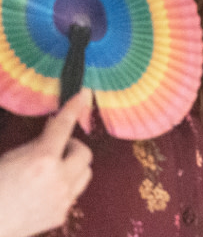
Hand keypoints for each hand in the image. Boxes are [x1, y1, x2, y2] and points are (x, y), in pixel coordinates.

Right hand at [0, 91, 93, 236]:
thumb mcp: (10, 157)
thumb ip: (35, 144)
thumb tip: (53, 129)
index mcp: (42, 160)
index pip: (64, 126)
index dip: (74, 107)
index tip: (84, 94)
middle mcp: (58, 179)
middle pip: (84, 152)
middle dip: (72, 147)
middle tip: (56, 149)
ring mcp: (62, 199)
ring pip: (85, 173)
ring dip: (73, 166)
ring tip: (53, 169)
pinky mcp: (61, 213)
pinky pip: (73, 193)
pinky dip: (65, 187)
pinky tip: (47, 190)